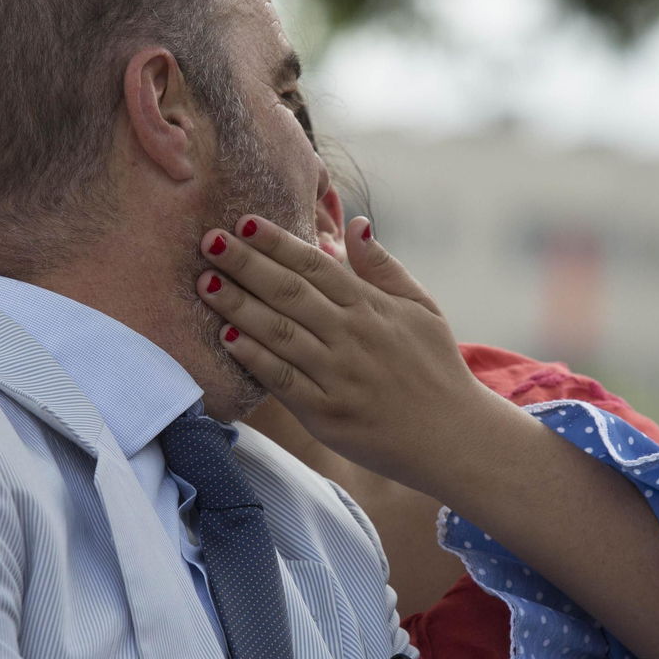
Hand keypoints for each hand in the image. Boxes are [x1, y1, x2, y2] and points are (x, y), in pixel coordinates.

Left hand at [196, 215, 527, 494]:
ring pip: (280, 333)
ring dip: (238, 306)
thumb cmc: (435, 367)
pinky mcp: (327, 414)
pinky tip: (226, 338)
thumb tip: (355, 223)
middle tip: (208, 240)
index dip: (278, 242)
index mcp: (372, 307)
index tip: (244, 222)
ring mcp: (338, 376)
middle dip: (246, 264)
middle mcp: (353, 336)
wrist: (453, 436)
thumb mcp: (420, 307)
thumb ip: (384, 266)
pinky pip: (283, 381)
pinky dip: (255, 358)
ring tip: (205, 282)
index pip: (316, 265)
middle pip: (290, 293)